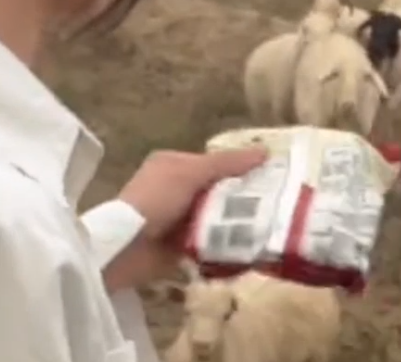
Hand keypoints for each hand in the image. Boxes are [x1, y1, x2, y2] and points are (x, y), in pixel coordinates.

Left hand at [102, 147, 266, 291]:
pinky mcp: (179, 246)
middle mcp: (174, 189)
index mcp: (172, 164)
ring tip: (268, 226)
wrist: (125, 248)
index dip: (239, 168)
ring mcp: (176, 219)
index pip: (214, 163)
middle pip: (216, 190)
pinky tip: (247, 246)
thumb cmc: (156, 199)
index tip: (270, 176)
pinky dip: (223, 244)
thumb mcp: (191, 173)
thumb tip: (265, 152)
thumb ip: (226, 163)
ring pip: (214, 217)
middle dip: (240, 199)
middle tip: (275, 204)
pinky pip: (208, 242)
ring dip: (234, 223)